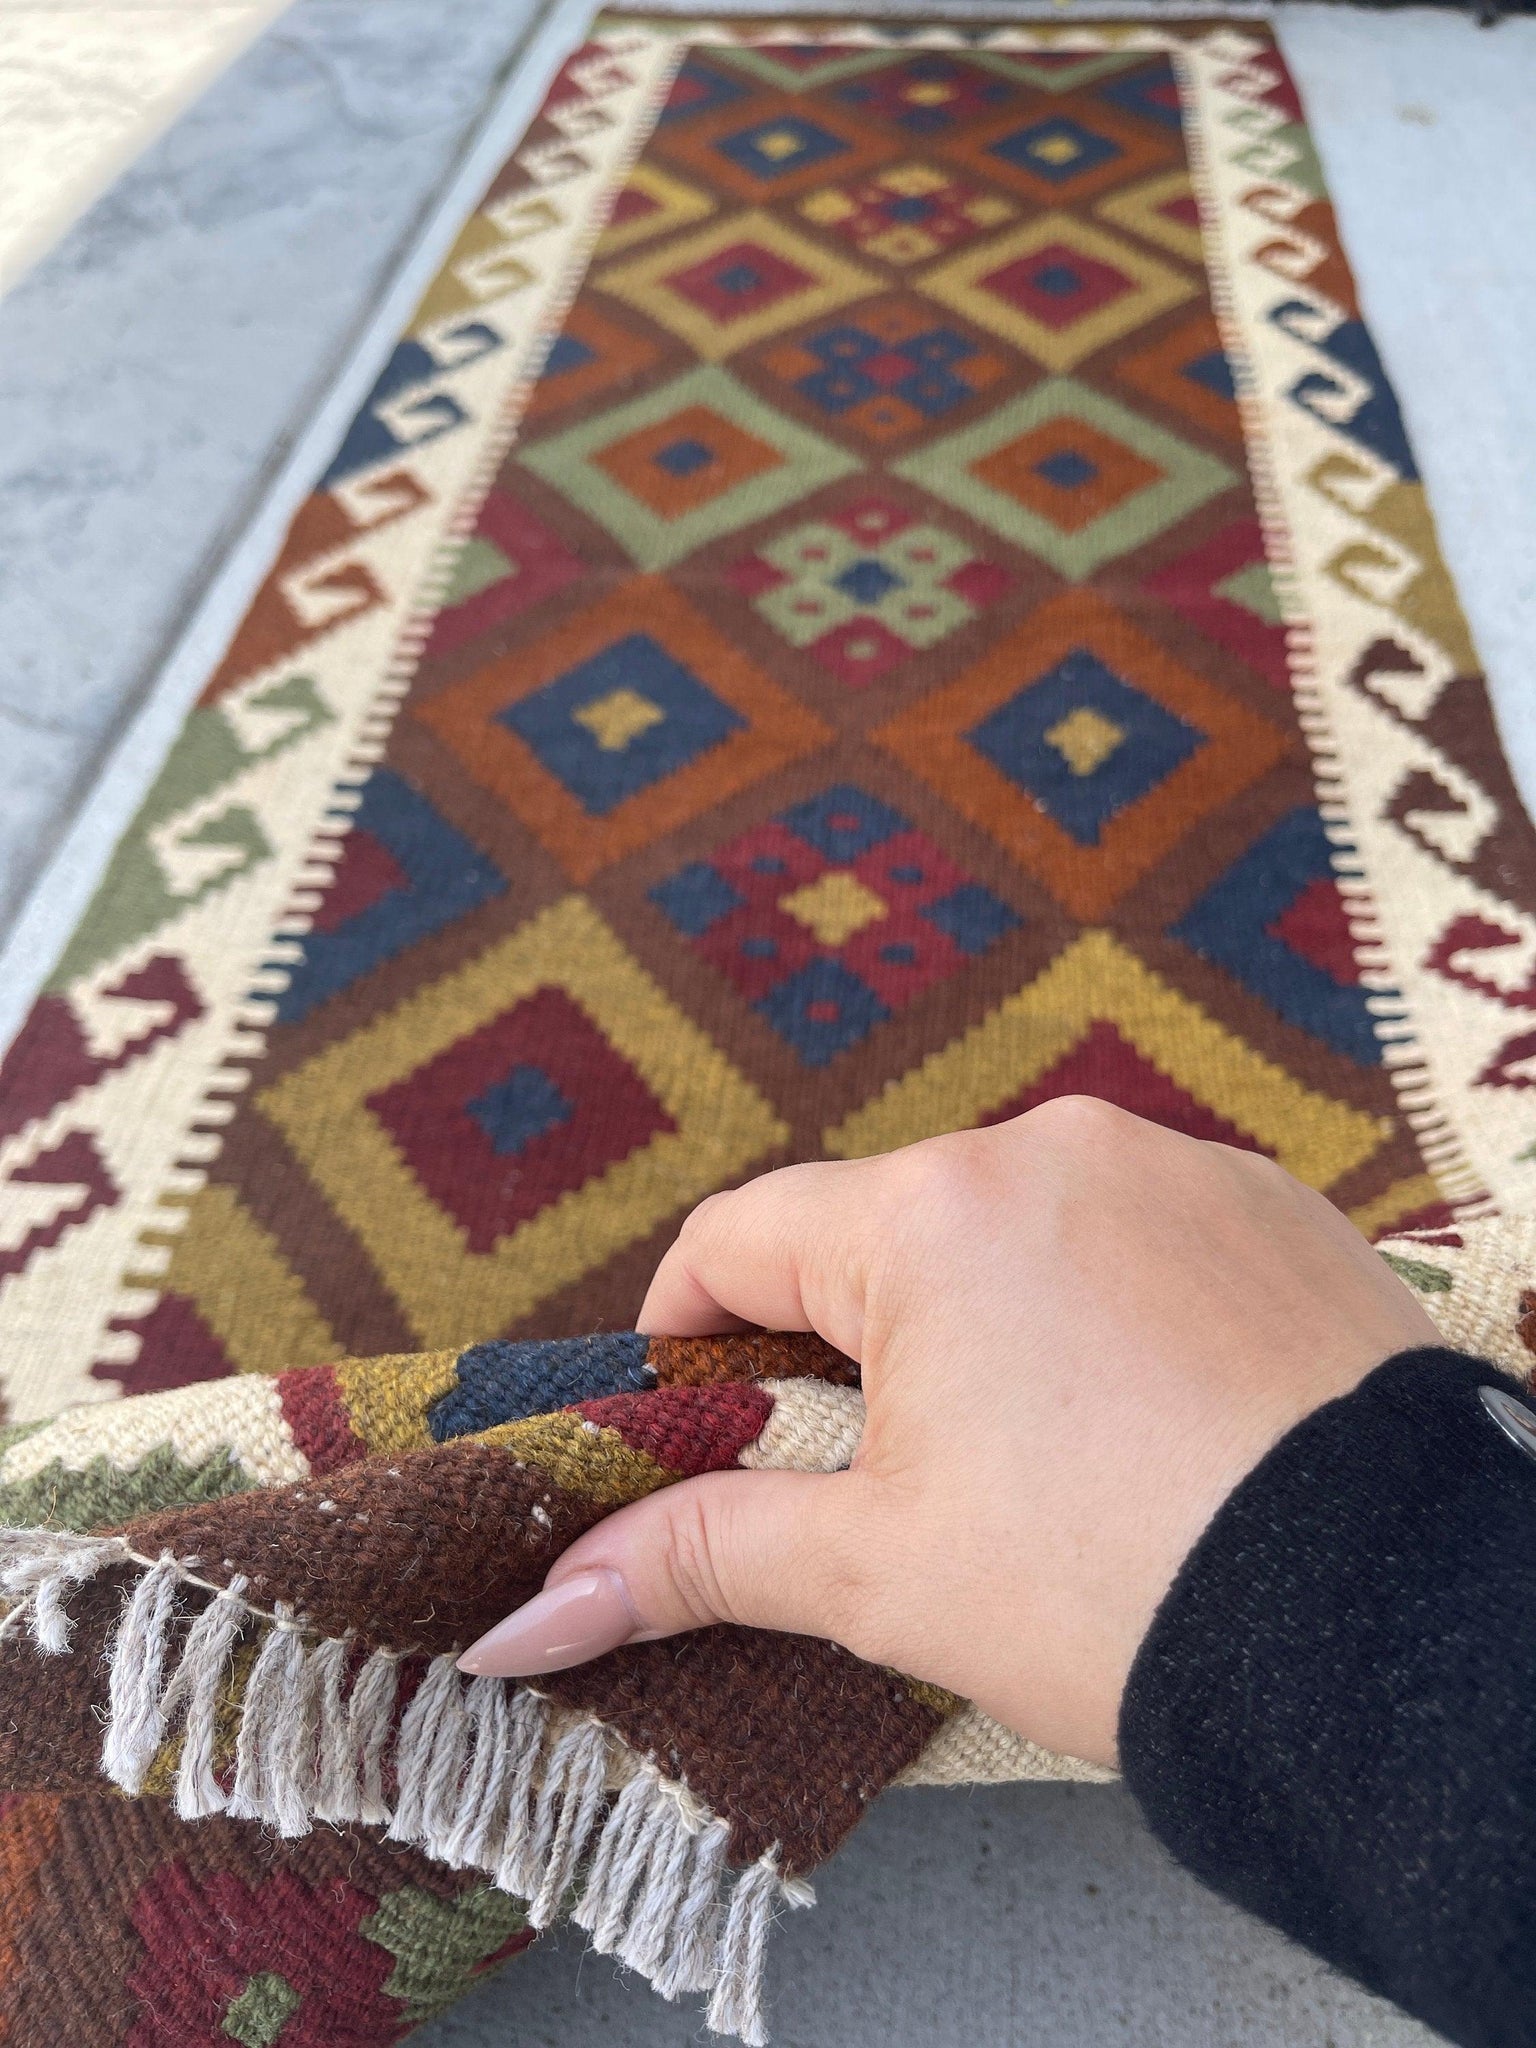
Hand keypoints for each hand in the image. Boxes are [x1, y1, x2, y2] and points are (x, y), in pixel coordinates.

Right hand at [458, 1100, 1440, 1766]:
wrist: (1390, 1634)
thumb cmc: (1119, 1588)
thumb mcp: (879, 1572)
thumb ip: (699, 1554)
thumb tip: (531, 1609)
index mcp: (931, 1212)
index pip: (743, 1234)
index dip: (688, 1322)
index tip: (688, 1398)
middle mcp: (1055, 1149)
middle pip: (886, 1230)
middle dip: (849, 1336)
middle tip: (862, 1468)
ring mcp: (1181, 1168)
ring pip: (1021, 1232)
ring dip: (988, 1321)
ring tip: (1022, 1460)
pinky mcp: (1276, 1212)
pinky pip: (1142, 1239)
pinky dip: (1109, 1311)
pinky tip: (1143, 1421)